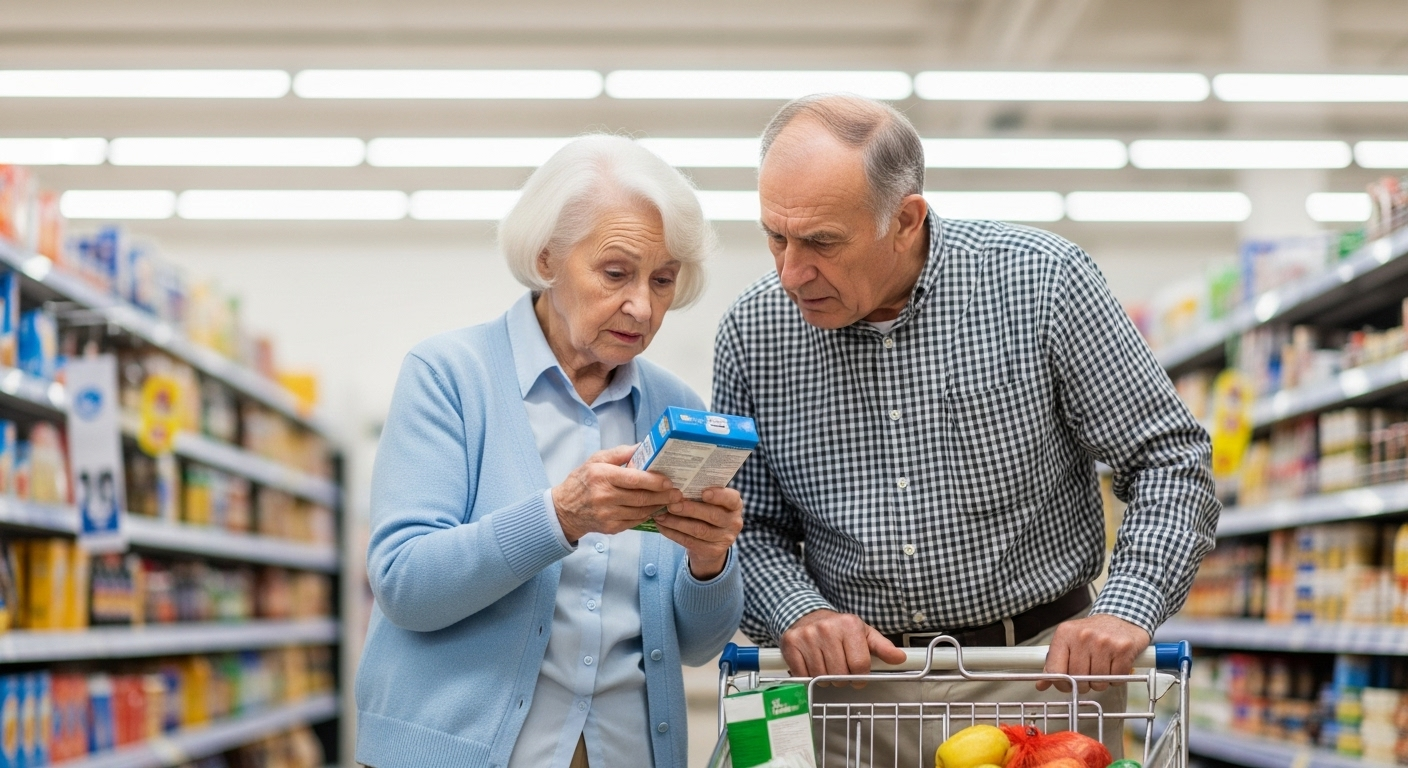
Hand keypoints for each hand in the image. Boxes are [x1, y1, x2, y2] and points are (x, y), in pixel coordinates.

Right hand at [551, 444, 682, 541]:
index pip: (634, 479)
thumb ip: (620, 453)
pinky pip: (635, 521)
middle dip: (663, 496)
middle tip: (678, 493)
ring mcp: (607, 515)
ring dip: (658, 506)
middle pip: (641, 498)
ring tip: (670, 500)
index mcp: (602, 476)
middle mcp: (604, 496)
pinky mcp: (611, 528)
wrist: (564, 509)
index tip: (669, 481)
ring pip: (641, 511)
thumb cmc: (583, 480)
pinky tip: (655, 508)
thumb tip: (643, 446)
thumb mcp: (596, 460)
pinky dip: (647, 515)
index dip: (654, 481)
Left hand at [654, 486, 742, 579]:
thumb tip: (674, 485)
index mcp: (734, 505)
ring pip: (699, 530)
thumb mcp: (709, 502)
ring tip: (660, 515)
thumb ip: (699, 493)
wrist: (710, 543)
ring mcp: (725, 539)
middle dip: (690, 509)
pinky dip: (673, 533)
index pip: (731, 499)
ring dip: (677, 522)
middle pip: (713, 516)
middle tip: (671, 505)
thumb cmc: (706, 512)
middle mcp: (734, 522)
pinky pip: (690, 541)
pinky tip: (662, 525)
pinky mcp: (712, 551)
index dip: (719, 496)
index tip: (704, 492)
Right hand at [779, 609, 905, 685]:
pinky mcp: (791, 643)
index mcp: (849, 625)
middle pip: (840, 674)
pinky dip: (808, 676)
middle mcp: (827, 628)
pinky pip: (802, 675)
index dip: (861, 676)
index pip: (860, 666)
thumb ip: (882, 647)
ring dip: (825, 678)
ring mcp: (807, 636)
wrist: (808, 616)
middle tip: (840, 669)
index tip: (858, 675)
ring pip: (821, 677)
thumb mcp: (863, 634)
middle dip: (843, 678)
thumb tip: (900, 658)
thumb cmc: (839, 629)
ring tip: (826, 666)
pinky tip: (812, 665)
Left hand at [1038, 613, 1150, 692]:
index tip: (1067, 685)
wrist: (1120, 618)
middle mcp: (1083, 636)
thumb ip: (1053, 663)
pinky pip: (1116, 679)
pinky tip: (1114, 667)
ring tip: (1102, 669)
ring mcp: (1104, 642)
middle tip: (1088, 675)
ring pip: (1098, 682)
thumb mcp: (1068, 642)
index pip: (1055, 670)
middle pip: (1078, 679)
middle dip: (1084, 684)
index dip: (1062, 684)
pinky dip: (1116, 679)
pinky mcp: (1123, 649)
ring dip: (1100, 682)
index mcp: (1064, 634)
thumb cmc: (1091, 633)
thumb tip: (1041, 684)